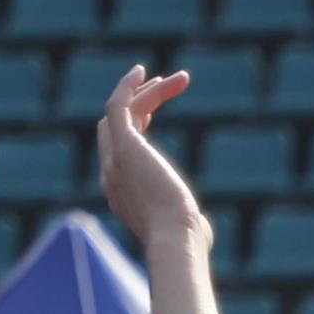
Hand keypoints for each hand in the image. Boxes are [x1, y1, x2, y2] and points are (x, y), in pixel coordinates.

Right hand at [94, 66, 205, 252]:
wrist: (175, 241)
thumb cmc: (185, 242)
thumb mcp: (184, 233)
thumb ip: (188, 225)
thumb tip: (203, 232)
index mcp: (119, 192)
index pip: (116, 148)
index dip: (133, 124)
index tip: (153, 109)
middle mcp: (110, 174)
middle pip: (112, 125)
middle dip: (138, 102)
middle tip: (167, 86)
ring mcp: (114, 160)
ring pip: (121, 111)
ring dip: (148, 91)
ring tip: (180, 79)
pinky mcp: (126, 147)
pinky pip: (118, 106)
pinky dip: (127, 86)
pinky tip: (142, 71)